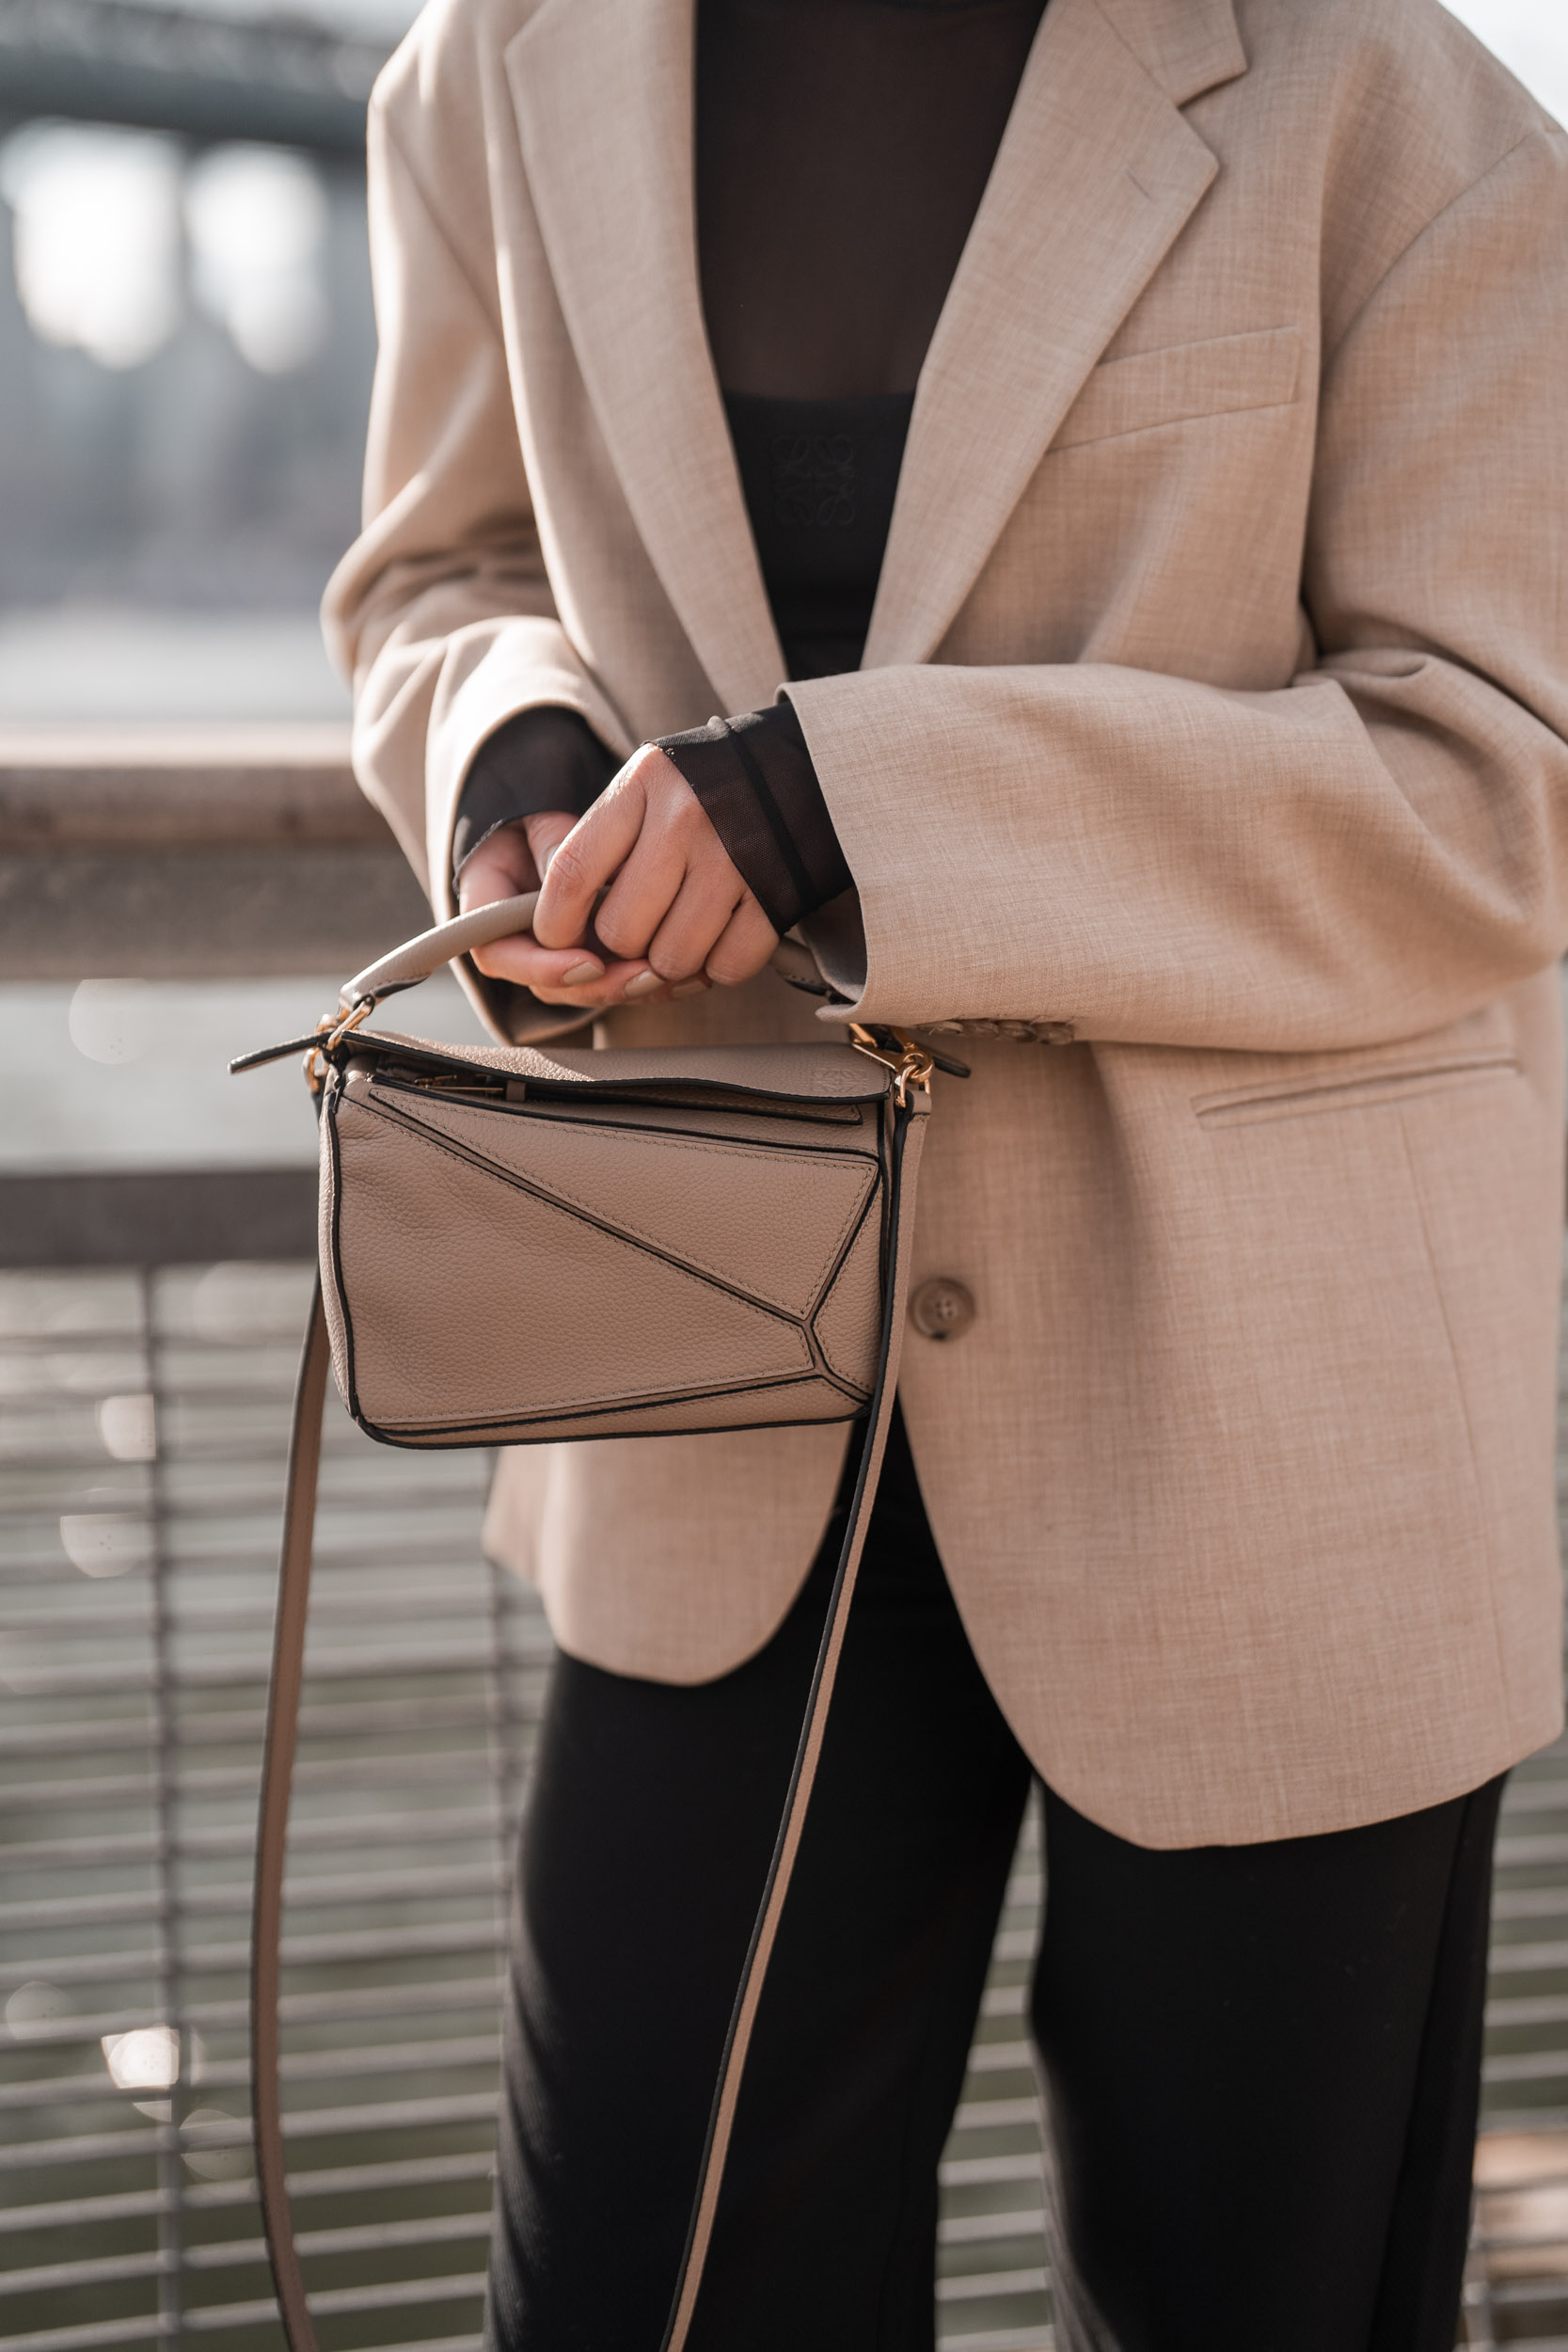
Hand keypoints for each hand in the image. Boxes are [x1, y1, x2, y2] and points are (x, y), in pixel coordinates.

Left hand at [460, 747, 778, 1007]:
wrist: (807, 768)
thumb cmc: (710, 788)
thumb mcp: (650, 786)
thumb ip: (604, 843)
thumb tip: (560, 930)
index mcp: (644, 785)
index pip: (572, 873)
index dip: (555, 921)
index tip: (557, 937)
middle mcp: (686, 820)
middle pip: (621, 931)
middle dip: (622, 947)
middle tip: (641, 929)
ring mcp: (734, 859)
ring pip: (671, 960)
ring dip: (671, 963)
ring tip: (683, 930)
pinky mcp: (776, 896)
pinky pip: (727, 967)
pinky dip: (719, 967)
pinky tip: (722, 936)